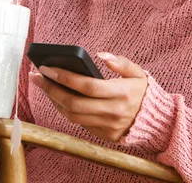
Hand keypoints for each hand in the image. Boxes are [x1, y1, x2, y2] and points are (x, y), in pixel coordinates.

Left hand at [29, 52, 147, 141]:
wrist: (154, 121)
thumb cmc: (143, 92)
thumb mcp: (139, 73)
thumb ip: (121, 63)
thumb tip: (100, 55)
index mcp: (122, 93)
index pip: (87, 86)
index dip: (64, 77)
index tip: (46, 68)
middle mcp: (113, 112)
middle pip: (74, 103)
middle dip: (51, 89)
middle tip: (36, 76)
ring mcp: (107, 126)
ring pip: (72, 115)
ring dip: (54, 100)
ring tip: (44, 85)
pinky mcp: (103, 135)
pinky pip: (78, 123)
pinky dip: (65, 110)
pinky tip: (57, 97)